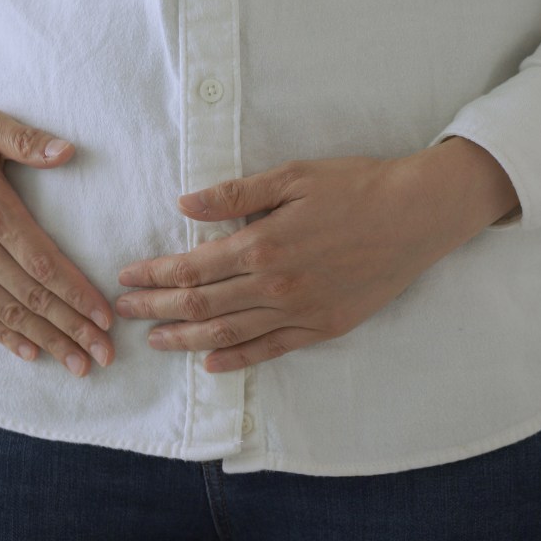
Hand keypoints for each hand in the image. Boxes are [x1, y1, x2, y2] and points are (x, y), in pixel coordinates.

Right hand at [0, 74, 113, 376]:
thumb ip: (27, 140)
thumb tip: (68, 152)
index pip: (43, 263)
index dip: (77, 294)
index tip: (105, 318)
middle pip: (31, 297)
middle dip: (73, 329)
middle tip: (106, 355)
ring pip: (7, 313)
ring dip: (47, 342)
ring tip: (80, 365)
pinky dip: (6, 336)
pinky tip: (33, 353)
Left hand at [114, 137, 517, 372]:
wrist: (417, 214)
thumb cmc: (355, 186)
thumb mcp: (292, 176)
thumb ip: (235, 194)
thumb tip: (184, 204)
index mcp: (263, 244)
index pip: (192, 267)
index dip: (154, 275)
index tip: (127, 278)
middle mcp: (276, 285)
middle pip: (201, 305)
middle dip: (156, 309)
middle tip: (123, 313)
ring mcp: (301, 311)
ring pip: (230, 334)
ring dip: (186, 340)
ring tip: (156, 341)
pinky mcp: (324, 327)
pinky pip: (272, 349)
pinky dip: (238, 360)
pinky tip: (212, 364)